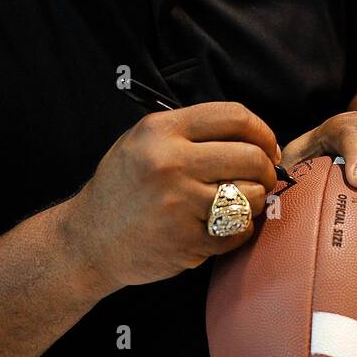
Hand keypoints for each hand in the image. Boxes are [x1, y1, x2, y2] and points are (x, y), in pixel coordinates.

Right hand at [70, 102, 280, 289]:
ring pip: (252, 195)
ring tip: (238, 204)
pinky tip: (219, 227)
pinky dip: (238, 231)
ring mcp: (179, 203)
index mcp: (161, 130)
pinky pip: (239, 231)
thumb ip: (190, 132)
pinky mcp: (188, 240)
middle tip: (263, 178)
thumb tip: (253, 137)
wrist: (88, 240)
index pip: (234, 116)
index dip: (263, 132)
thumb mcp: (142, 141)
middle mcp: (170, 161)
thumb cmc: (123, 188)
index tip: (268, 147)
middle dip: (266, 169)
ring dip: (255, 201)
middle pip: (250, 156)